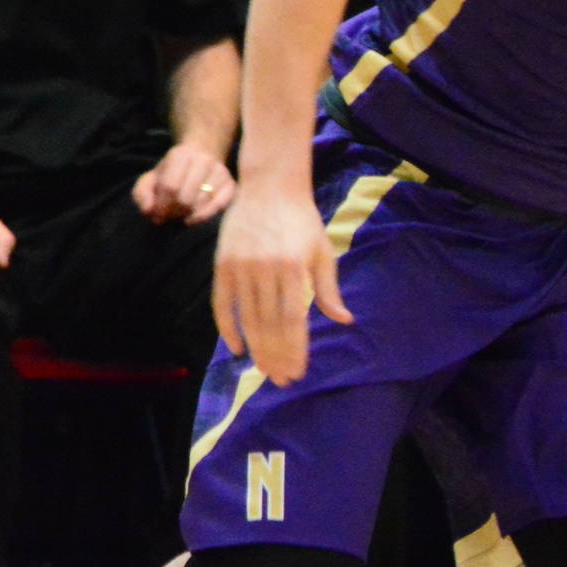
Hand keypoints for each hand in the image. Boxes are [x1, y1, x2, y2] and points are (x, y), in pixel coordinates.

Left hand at [132, 142, 234, 225]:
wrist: (202, 154)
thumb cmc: (172, 171)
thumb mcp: (151, 178)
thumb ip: (142, 193)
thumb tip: (148, 211)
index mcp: (180, 155)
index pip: (170, 187)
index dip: (161, 206)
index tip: (156, 216)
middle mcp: (204, 160)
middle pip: (186, 197)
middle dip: (174, 212)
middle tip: (168, 217)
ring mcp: (220, 171)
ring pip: (201, 203)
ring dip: (187, 215)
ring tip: (178, 216)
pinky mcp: (231, 183)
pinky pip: (220, 205)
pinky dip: (204, 216)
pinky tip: (192, 218)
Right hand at [212, 189, 352, 385]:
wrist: (270, 187)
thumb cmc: (302, 221)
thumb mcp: (322, 252)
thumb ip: (328, 289)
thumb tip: (344, 320)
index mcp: (294, 268)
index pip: (293, 319)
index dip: (295, 348)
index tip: (298, 371)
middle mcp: (266, 270)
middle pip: (269, 324)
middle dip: (275, 356)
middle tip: (281, 379)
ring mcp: (241, 267)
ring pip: (246, 318)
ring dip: (256, 348)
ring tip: (264, 370)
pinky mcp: (223, 265)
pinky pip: (222, 304)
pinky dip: (227, 329)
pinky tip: (237, 349)